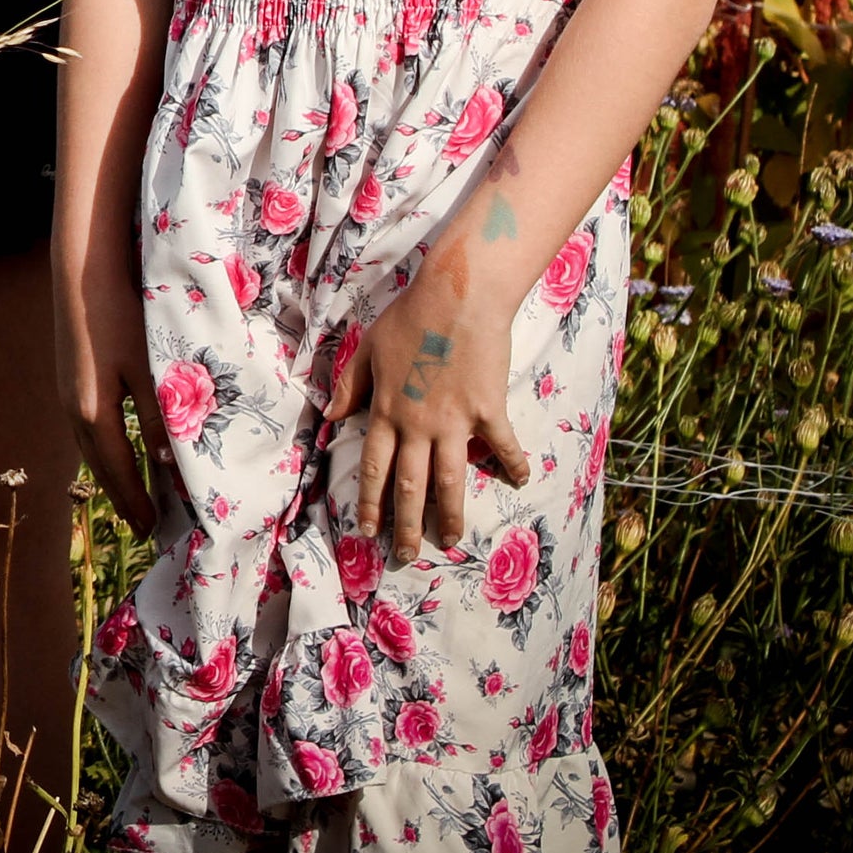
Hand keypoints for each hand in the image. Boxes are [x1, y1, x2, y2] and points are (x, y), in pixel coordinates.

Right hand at [56, 248, 167, 530]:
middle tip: (143, 526)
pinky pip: (87, 431)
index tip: (152, 531)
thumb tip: (168, 467)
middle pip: (99, 467)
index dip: (136, 502)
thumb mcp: (147, 370)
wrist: (80, 273)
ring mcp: (67, 395)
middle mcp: (73, 411)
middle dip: (122, 497)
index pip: (118, 472)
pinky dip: (103, 452)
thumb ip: (159, 419)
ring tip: (132, 496)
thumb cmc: (120, 317)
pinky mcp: (69, 380)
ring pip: (90, 450)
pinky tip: (114, 450)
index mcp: (93, 413)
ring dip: (111, 476)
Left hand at [323, 262, 529, 559]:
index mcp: (386, 410)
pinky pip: (502, 446)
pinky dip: (512, 464)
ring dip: (451, 513)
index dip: (370, 501)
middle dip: (406, 524)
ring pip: (450, 479)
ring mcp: (455, 420)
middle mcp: (418, 424)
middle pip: (411, 485)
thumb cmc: (410, 317)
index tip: (367, 530)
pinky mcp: (489, 409)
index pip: (374, 467)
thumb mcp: (368, 349)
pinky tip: (520, 482)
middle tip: (405, 556)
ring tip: (451, 540)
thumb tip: (332, 417)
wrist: (457, 296)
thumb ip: (350, 386)